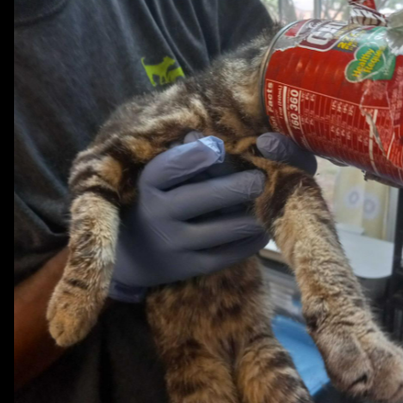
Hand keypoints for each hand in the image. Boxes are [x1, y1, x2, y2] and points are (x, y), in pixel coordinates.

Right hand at [109, 132, 316, 301]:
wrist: (132, 257)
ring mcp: (174, 244)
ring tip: (269, 205)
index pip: (169, 168)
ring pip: (221, 229)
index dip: (193, 156)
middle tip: (260, 179)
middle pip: (202, 197)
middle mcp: (158, 215)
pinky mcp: (189, 267)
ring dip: (250, 217)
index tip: (218, 147)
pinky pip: (226, 255)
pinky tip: (263, 232)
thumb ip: (181, 159)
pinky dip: (249, 243)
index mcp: (149, 186)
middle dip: (236, 187)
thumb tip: (201, 135)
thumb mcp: (159, 181)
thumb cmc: (154, 204)